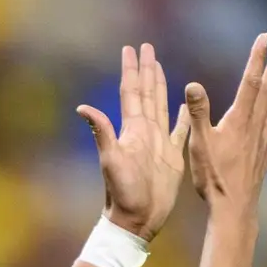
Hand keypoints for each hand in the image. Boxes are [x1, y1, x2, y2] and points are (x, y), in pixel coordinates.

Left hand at [77, 44, 191, 241]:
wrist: (137, 219)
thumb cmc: (123, 193)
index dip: (132, 70)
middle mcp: (145, 132)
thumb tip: (82, 107)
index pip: (132, 92)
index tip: (132, 48)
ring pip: (161, 106)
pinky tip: (184, 106)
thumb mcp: (111, 160)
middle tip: (147, 47)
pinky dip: (182, 117)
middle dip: (147, 69)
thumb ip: (102, 132)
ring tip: (160, 67)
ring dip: (161, 86)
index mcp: (132, 129)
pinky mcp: (172, 157)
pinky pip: (179, 131)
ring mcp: (159, 143)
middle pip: (146, 93)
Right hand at [184, 34, 266, 213]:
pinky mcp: (265, 160)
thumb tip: (193, 84)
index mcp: (238, 120)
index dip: (257, 59)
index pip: (250, 82)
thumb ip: (197, 112)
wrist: (232, 208)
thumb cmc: (212, 177)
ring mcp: (263, 143)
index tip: (265, 38)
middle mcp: (255, 128)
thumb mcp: (198, 142)